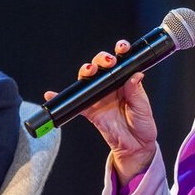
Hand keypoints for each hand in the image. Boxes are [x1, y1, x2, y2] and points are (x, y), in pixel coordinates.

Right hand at [45, 40, 158, 179]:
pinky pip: (75, 103)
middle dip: (101, 59)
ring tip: (88, 70)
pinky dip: (62, 98)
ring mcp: (99, 97)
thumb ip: (137, 92)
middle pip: (101, 66)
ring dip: (86, 71)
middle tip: (108, 62)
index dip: (120, 51)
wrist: (136, 146)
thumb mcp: (143, 108)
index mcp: (125, 82)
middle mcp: (111, 86)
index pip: (121, 62)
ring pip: (88, 79)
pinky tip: (52, 93)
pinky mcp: (90, 110)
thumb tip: (135, 76)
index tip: (122, 48)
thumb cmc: (142, 124)